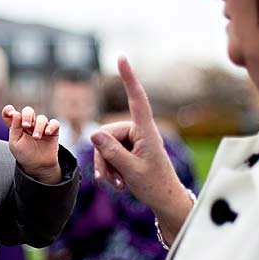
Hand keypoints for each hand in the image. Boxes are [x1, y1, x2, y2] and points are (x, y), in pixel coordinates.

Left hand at [1, 105, 61, 183]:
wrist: (38, 166)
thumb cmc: (24, 154)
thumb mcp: (15, 142)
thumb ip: (14, 127)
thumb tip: (16, 113)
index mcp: (17, 125)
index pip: (11, 113)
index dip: (8, 111)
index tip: (9, 113)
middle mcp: (29, 124)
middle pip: (28, 111)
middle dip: (27, 116)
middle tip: (26, 126)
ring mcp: (41, 126)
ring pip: (41, 118)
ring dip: (38, 126)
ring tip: (36, 137)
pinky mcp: (52, 131)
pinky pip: (54, 123)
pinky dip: (51, 126)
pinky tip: (47, 133)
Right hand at [90, 57, 191, 235]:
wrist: (165, 201)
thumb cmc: (154, 185)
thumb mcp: (131, 171)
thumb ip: (111, 152)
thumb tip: (93, 133)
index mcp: (146, 132)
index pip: (136, 99)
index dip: (128, 79)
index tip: (121, 59)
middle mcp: (139, 132)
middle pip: (107, 134)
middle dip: (103, 157)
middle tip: (105, 180)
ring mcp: (134, 140)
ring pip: (105, 145)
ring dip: (106, 166)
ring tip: (114, 184)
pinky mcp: (129, 149)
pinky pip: (109, 153)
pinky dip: (109, 168)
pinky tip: (116, 183)